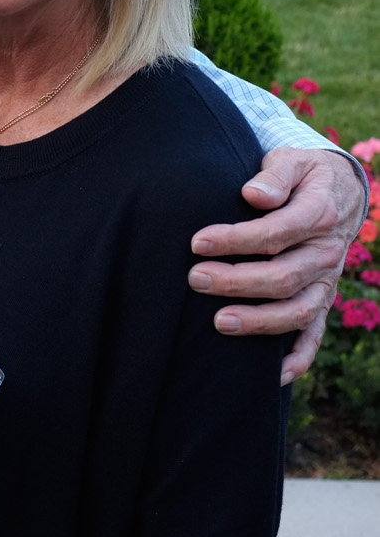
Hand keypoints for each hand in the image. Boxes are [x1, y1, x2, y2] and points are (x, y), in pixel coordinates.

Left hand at [187, 147, 363, 384]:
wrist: (340, 191)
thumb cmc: (303, 175)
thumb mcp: (292, 160)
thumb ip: (273, 176)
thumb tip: (253, 194)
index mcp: (319, 215)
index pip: (275, 233)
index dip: (236, 240)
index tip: (197, 242)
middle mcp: (326, 253)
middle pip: (283, 276)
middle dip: (237, 281)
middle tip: (196, 278)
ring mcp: (326, 282)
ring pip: (297, 311)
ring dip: (259, 322)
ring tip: (218, 322)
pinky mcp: (323, 301)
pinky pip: (315, 336)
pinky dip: (298, 359)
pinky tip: (272, 376)